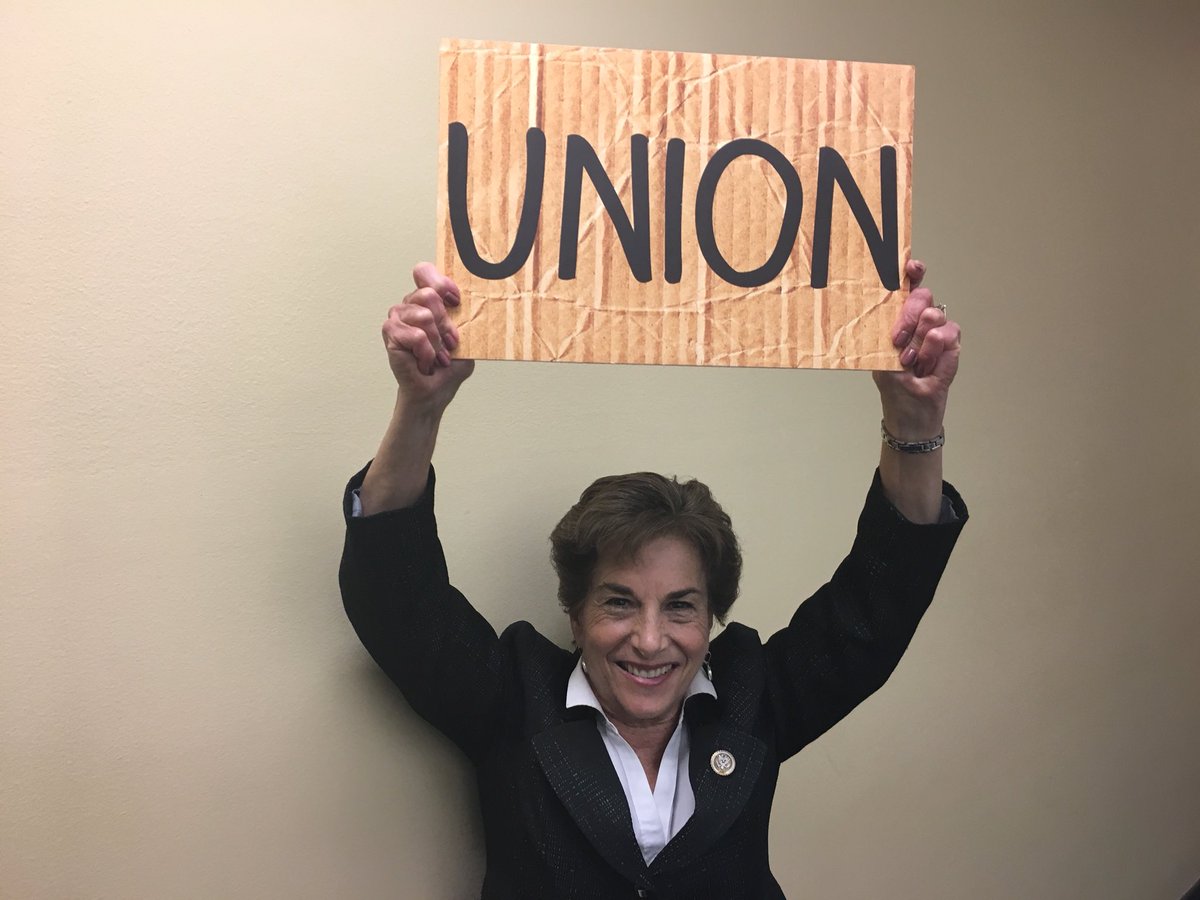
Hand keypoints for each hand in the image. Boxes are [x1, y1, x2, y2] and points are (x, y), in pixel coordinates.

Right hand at [383, 263, 474, 411]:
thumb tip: (479, 301)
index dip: (441, 282)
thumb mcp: (467, 339)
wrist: (434, 393)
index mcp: (427, 301)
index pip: (424, 272)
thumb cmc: (447, 368)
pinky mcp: (390, 334)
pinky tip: (424, 361)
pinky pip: (416, 335)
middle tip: (448, 343)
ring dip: (436, 342)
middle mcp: (410, 305)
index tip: (456, 301)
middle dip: (445, 323)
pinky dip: (426, 352)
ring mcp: (397, 318)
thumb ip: (468, 319)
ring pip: (424, 315)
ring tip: (437, 356)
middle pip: (428, 294)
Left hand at [873, 259, 960, 439]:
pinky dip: (937, 352)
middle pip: (924, 296)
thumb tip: (891, 318)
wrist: (913, 416)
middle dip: (910, 314)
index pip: (906, 288)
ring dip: (922, 340)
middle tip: (900, 338)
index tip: (912, 267)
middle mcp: (918, 321)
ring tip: (912, 362)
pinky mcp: (951, 348)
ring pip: (937, 316)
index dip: (911, 273)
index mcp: (897, 319)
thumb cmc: (893, 387)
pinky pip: (950, 336)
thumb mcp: (881, 362)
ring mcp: (936, 333)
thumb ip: (887, 337)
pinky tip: (927, 367)